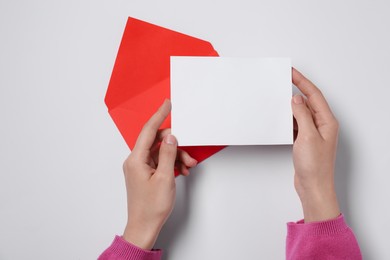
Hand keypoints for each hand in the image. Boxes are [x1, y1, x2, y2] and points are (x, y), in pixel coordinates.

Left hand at [122, 100, 196, 248]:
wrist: (144, 226)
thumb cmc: (151, 207)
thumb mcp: (165, 178)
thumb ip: (168, 154)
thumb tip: (171, 137)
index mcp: (136, 159)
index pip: (148, 130)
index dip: (159, 115)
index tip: (167, 104)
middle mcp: (135, 160)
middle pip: (157, 141)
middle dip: (175, 145)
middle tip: (189, 153)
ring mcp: (140, 167)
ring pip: (161, 151)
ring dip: (176, 156)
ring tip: (188, 166)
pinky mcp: (145, 173)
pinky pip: (160, 161)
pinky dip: (172, 163)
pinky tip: (182, 171)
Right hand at [291, 68, 339, 221]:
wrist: (313, 186)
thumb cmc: (315, 166)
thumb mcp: (307, 136)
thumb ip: (302, 115)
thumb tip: (297, 100)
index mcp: (327, 121)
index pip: (314, 95)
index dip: (302, 81)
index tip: (291, 72)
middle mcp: (322, 125)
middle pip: (309, 101)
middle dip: (297, 89)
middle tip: (284, 79)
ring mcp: (314, 133)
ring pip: (302, 112)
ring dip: (291, 105)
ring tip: (279, 97)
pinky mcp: (305, 140)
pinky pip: (297, 123)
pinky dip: (289, 118)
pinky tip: (281, 117)